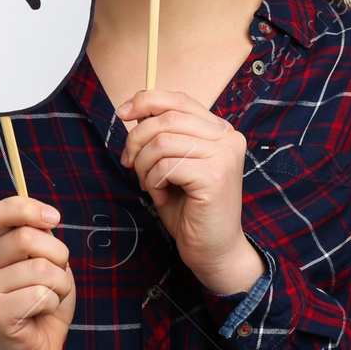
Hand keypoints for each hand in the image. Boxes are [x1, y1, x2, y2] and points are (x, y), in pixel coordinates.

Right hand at [0, 197, 75, 349]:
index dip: (30, 208)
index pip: (1, 211)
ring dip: (59, 284)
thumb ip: (42, 237)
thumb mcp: (48, 260)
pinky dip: (53, 303)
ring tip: (49, 297)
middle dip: (59, 255)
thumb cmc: (44, 299)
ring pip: (41, 268)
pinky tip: (40, 314)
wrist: (38, 347)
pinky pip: (41, 295)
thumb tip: (46, 218)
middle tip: (56, 275)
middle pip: (28, 237)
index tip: (55, 218)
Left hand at [118, 89, 263, 295]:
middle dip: (137, 140)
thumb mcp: (172, 164)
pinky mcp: (215, 176)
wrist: (213, 250)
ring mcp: (224, 155)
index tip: (122, 113)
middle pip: (166, 118)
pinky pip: (167, 166)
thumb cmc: (191, 209)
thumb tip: (134, 111)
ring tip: (150, 185)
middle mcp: (227, 137)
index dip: (146, 101)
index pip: (179, 99)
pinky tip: (161, 196)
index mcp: (220, 130)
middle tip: (130, 164)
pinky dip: (153, 181)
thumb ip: (162, 136)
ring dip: (145, 166)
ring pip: (163, 141)